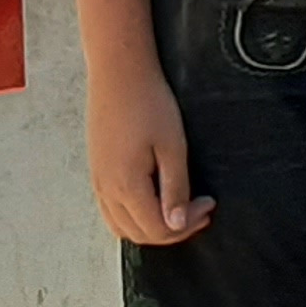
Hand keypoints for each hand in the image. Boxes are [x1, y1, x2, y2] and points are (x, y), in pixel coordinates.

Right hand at [86, 58, 211, 246]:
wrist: (119, 73)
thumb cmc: (149, 103)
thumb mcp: (172, 146)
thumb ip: (175, 188)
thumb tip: (177, 224)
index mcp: (126, 185)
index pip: (158, 228)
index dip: (187, 225)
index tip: (208, 205)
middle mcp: (105, 189)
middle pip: (139, 233)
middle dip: (173, 230)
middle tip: (200, 210)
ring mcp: (97, 181)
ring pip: (122, 226)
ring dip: (152, 226)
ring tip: (180, 208)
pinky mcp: (96, 171)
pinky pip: (111, 210)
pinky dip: (134, 216)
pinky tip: (154, 200)